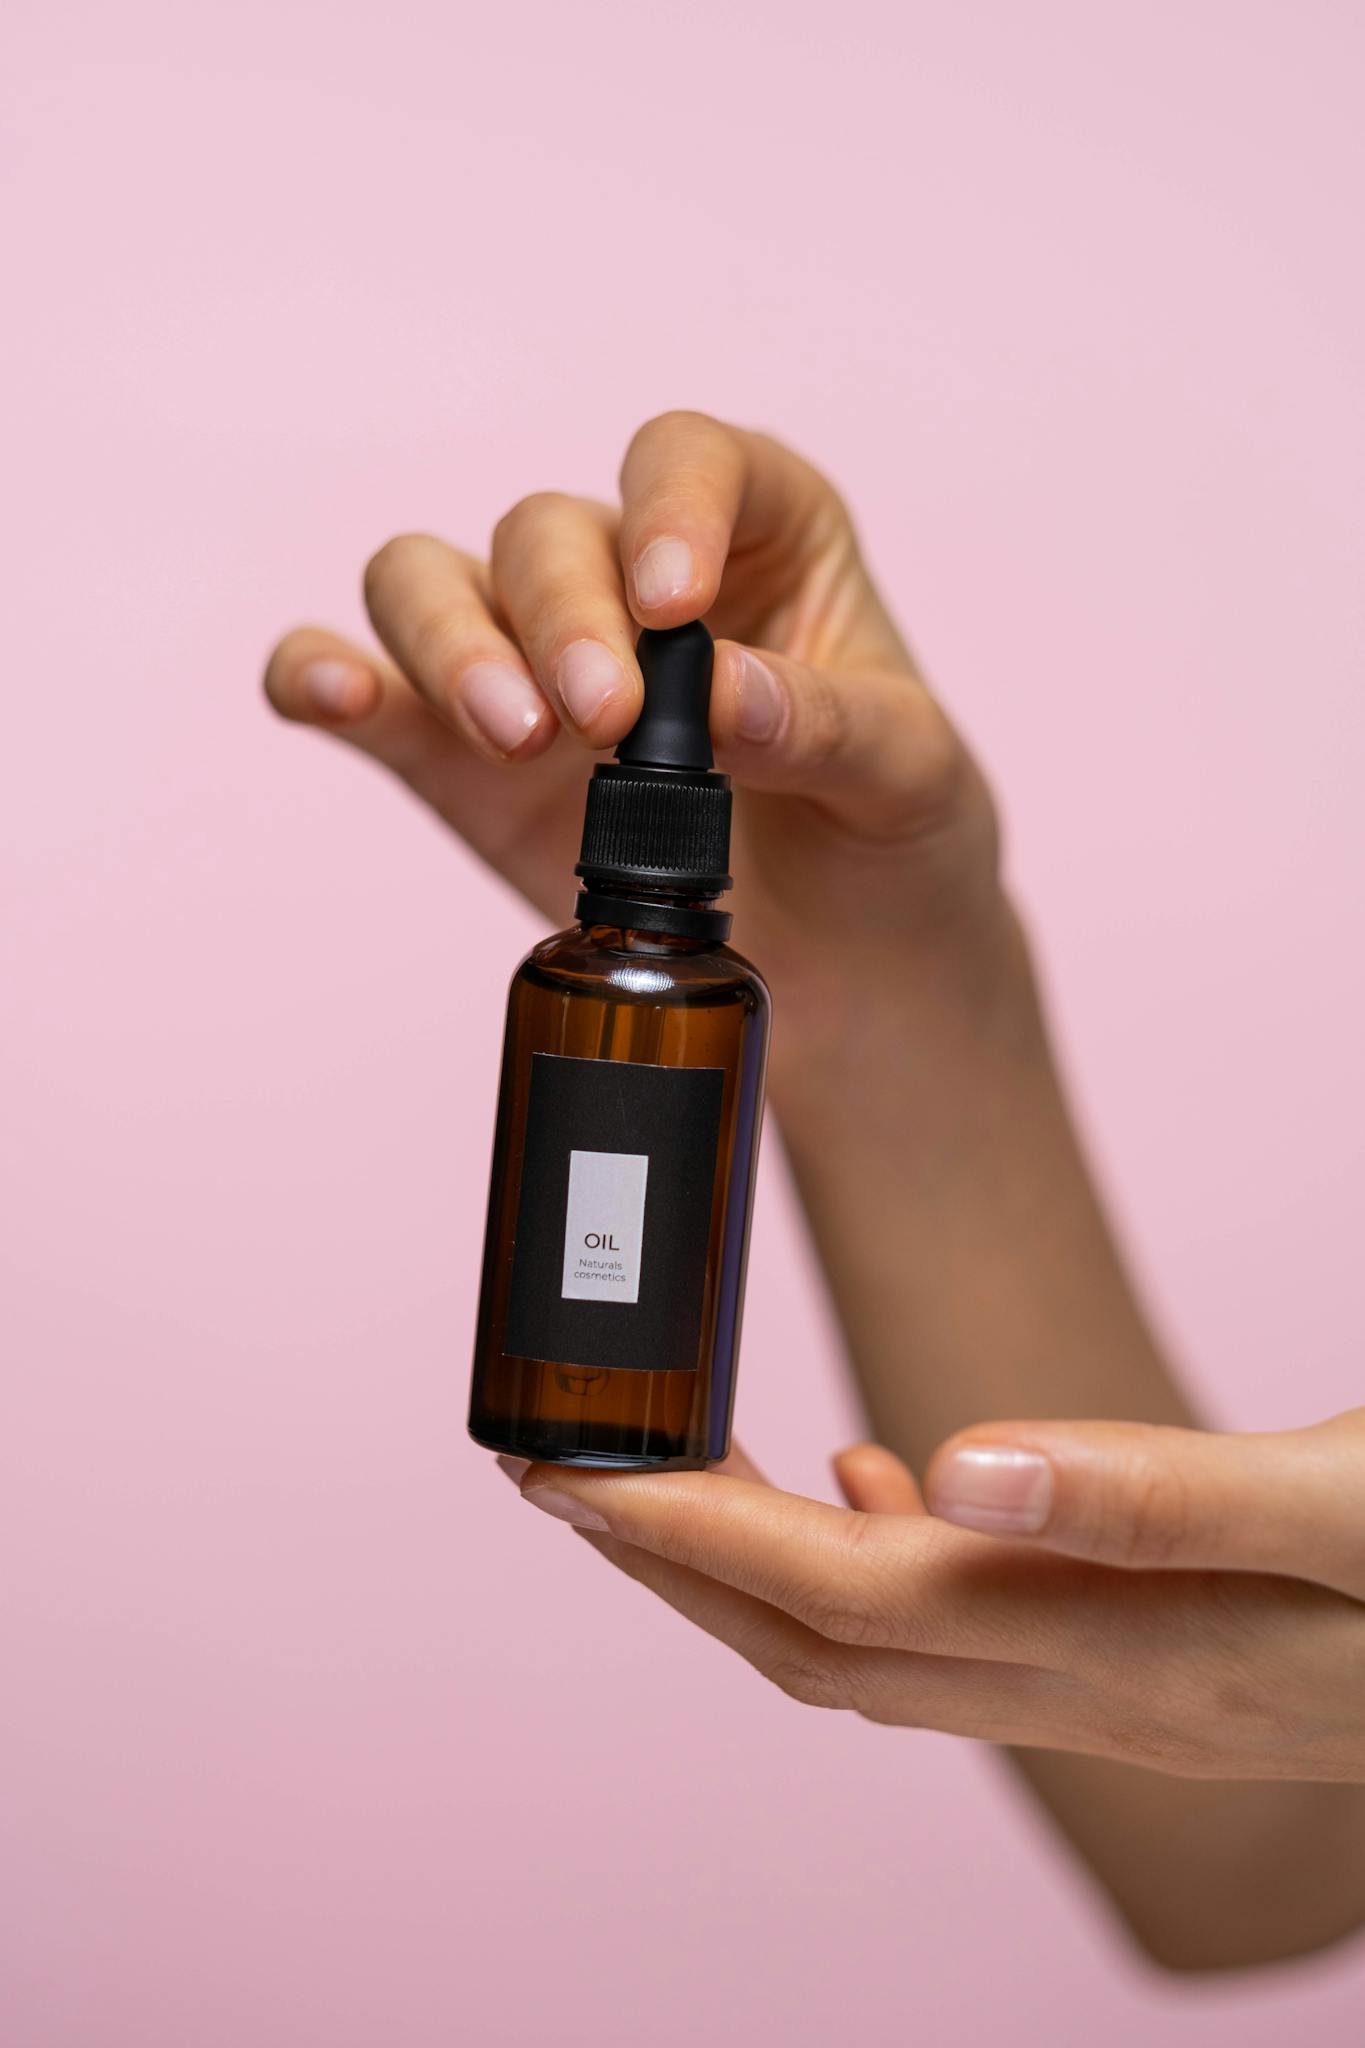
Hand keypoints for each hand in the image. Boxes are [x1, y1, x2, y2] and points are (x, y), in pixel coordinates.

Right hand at [263, 411, 1012, 1068]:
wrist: (857, 965)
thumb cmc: (894, 836)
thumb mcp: (910, 776)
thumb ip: (824, 726)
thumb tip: (723, 697)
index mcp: (758, 536)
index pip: (687, 459)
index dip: (668, 509)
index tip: (675, 607)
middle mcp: (625, 579)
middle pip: (544, 533)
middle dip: (560, 617)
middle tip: (602, 722)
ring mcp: (532, 663)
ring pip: (431, 583)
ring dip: (449, 646)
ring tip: (515, 740)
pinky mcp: (459, 757)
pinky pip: (364, 686)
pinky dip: (324, 677)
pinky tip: (332, 697)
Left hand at [498, 1412, 1364, 1780]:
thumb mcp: (1339, 1514)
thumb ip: (1155, 1496)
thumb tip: (952, 1461)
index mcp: (1108, 1647)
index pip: (839, 1594)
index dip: (688, 1534)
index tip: (567, 1476)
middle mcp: (1079, 1689)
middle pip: (812, 1640)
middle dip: (668, 1563)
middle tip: (558, 1473)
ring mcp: (1098, 1687)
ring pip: (864, 1640)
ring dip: (747, 1564)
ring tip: (668, 1475)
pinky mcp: (1126, 1659)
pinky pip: (950, 1626)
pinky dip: (872, 1555)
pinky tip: (870, 1477)